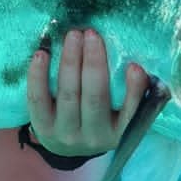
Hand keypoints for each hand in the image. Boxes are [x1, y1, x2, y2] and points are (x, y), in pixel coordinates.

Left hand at [26, 29, 150, 156]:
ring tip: (73, 36)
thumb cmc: (101, 121)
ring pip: (68, 94)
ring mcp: (65, 133)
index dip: (132, 90)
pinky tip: (41, 54)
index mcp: (118, 133)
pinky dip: (38, 76)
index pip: (129, 112)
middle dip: (94, 62)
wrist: (68, 147)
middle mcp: (93, 137)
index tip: (134, 66)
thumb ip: (134, 96)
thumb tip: (143, 69)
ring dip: (69, 61)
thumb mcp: (121, 117)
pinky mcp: (42, 128)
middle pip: (94, 97)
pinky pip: (38, 100)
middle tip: (92, 33)